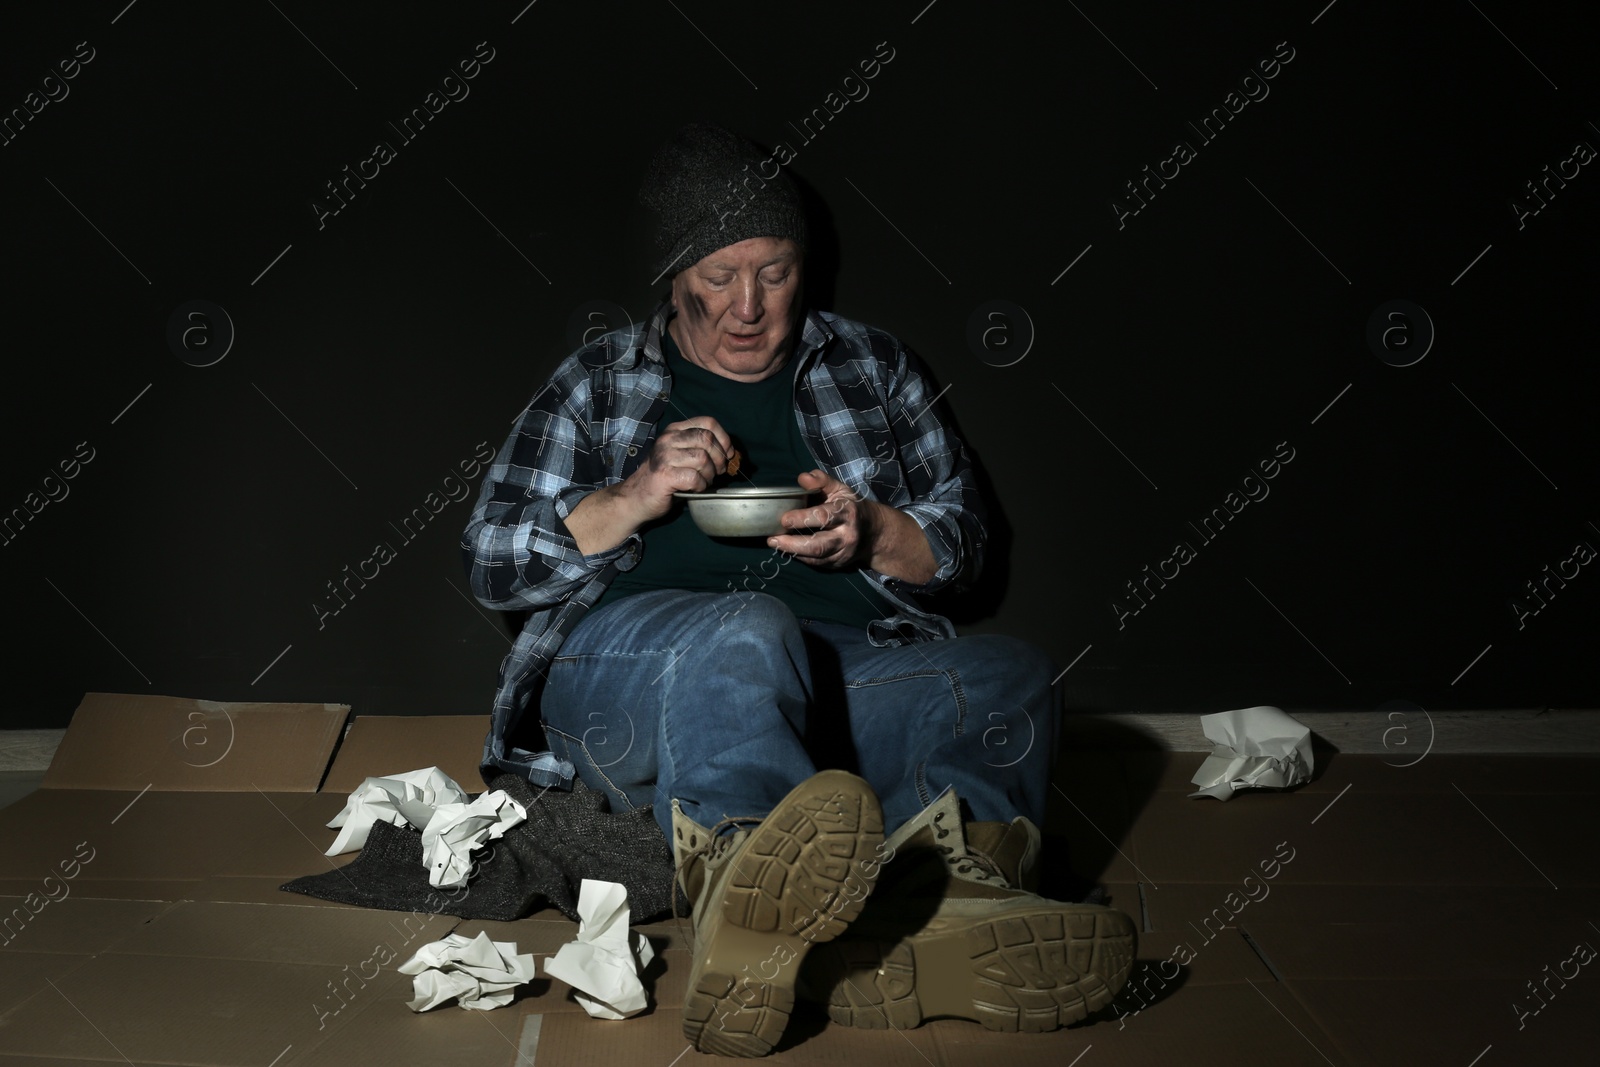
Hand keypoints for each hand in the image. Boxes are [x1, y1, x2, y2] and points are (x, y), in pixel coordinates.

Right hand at [614, 416, 733, 523]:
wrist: (637, 498)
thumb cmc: (664, 478)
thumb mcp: (683, 456)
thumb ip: (702, 449)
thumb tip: (731, 453)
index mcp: (675, 430)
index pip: (708, 422)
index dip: (724, 438)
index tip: (728, 453)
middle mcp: (668, 439)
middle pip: (707, 439)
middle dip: (719, 458)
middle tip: (717, 472)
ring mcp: (664, 456)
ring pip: (703, 458)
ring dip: (709, 474)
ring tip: (703, 481)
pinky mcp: (664, 474)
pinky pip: (694, 477)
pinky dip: (700, 486)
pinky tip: (694, 489)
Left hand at [767, 469, 876, 569]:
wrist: (873, 532)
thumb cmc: (851, 506)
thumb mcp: (840, 489)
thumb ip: (821, 481)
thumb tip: (802, 478)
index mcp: (847, 513)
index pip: (824, 517)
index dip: (802, 518)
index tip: (784, 519)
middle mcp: (846, 535)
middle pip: (818, 544)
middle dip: (794, 544)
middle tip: (773, 539)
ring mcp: (843, 553)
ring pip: (816, 557)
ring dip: (793, 552)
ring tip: (775, 544)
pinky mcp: (838, 563)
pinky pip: (816, 563)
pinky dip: (800, 557)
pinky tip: (787, 549)